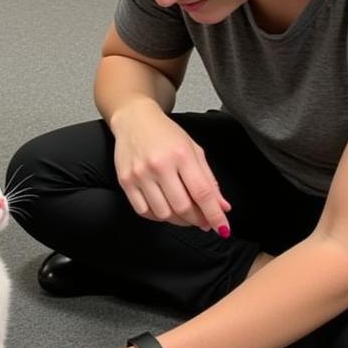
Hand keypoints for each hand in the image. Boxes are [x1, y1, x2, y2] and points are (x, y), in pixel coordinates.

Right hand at [110, 100, 230, 233]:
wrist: (133, 119)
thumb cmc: (165, 134)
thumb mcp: (193, 150)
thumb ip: (209, 180)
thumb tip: (222, 207)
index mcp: (181, 155)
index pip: (202, 193)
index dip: (215, 215)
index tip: (223, 229)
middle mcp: (159, 165)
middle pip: (183, 207)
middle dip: (197, 220)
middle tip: (203, 220)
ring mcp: (140, 174)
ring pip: (163, 213)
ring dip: (178, 220)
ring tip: (184, 213)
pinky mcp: (125, 181)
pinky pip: (143, 211)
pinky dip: (158, 216)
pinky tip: (165, 209)